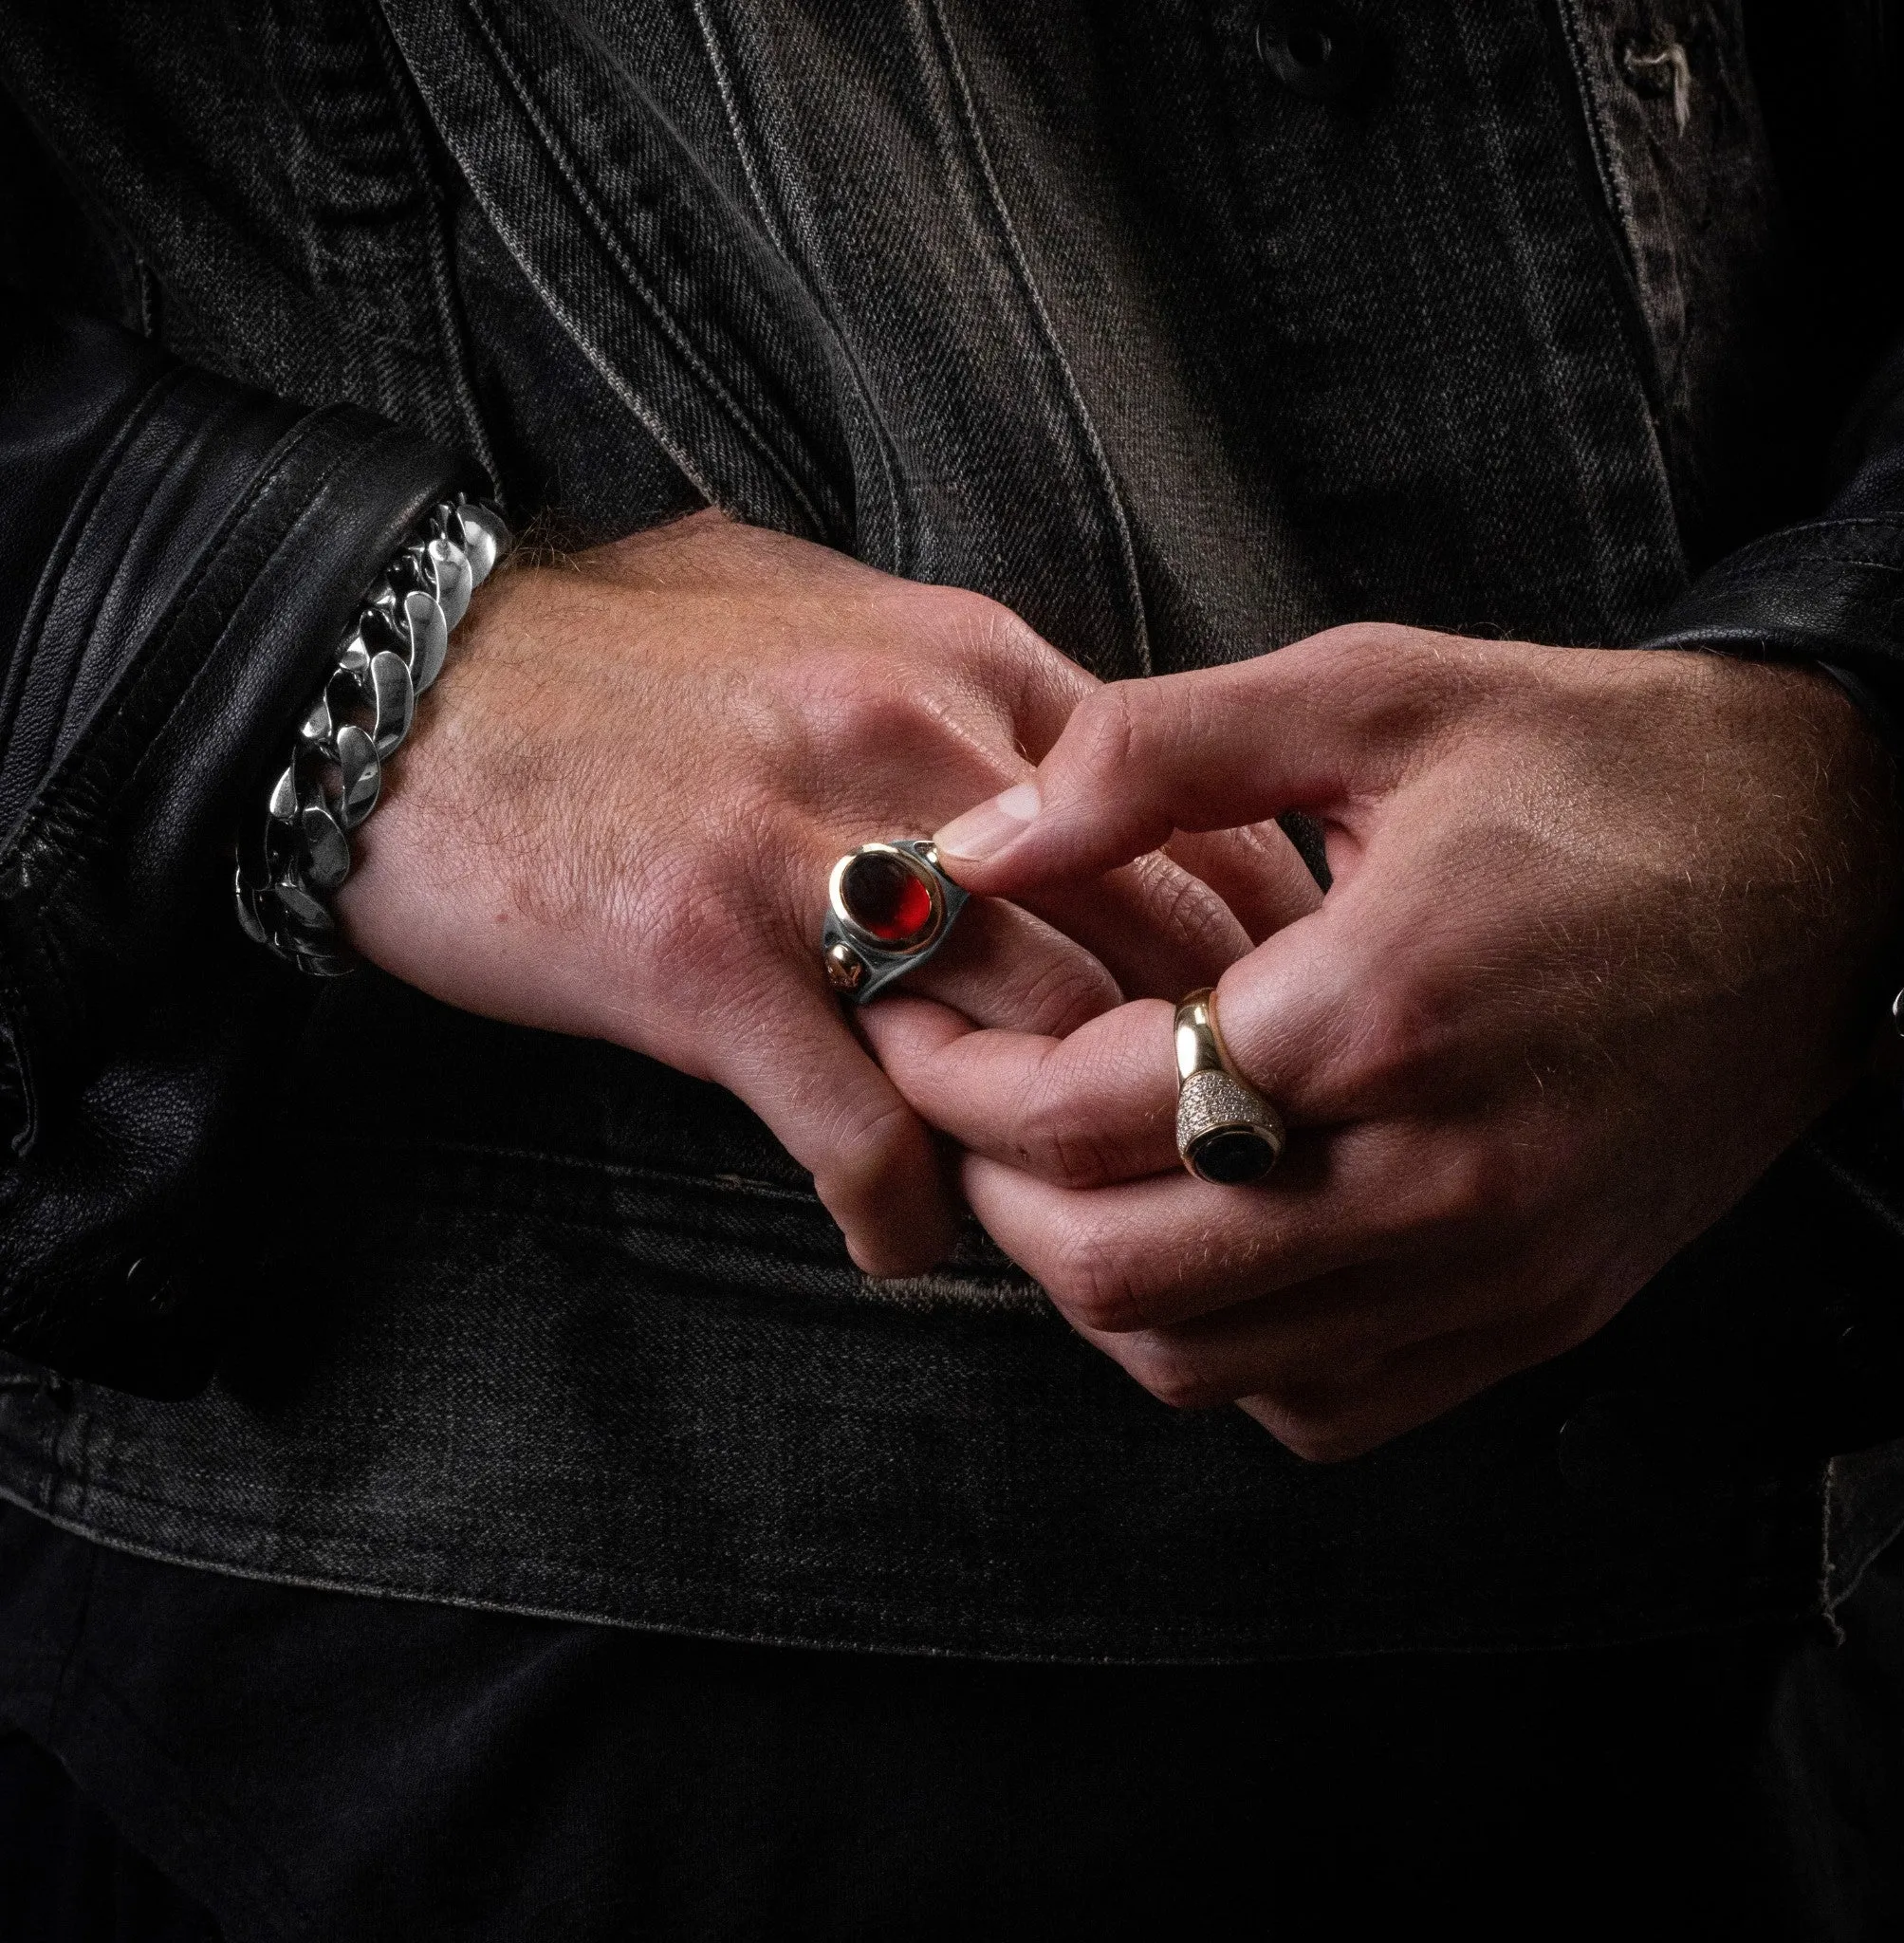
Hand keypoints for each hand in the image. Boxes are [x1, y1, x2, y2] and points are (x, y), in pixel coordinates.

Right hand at [334, 511, 1316, 1274]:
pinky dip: (907, 1216)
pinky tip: (904, 1245)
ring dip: (1063, 1159)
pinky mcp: (708, 961)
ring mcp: (814, 854)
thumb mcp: (812, 612)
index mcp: (964, 661)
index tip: (1265, 1030)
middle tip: (1200, 1160)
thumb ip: (951, 680)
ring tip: (1063, 1214)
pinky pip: (866, 1135)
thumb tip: (1061, 762)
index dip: (1258, 945)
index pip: (1194, 816)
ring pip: (1035, 1048)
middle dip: (1196, 1070)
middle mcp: (916, 745)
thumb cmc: (607, 659)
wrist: (388, 679)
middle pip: (1147, 943)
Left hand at [865, 624, 1903, 1454]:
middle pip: (1123, 1272)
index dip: (955, 1077)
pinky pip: (1320, 1404)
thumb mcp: (1373, 694)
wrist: (1825, 860)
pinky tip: (1200, 1237)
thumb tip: (983, 844)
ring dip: (1090, 1278)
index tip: (904, 1023)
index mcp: (1384, 1006)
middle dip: (995, 1194)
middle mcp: (1442, 1177)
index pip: (1087, 1113)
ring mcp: (1498, 1271)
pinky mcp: (1537, 1315)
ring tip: (1055, 1165)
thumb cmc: (1597, 767)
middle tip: (953, 1103)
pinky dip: (1217, 1346)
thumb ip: (1154, 756)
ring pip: (1205, 1365)